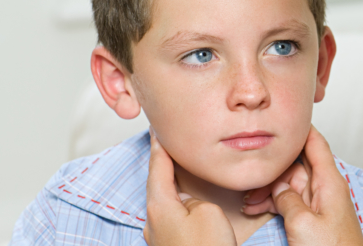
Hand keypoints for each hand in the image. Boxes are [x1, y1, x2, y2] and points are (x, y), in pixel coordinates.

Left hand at [143, 129, 236, 245]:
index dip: (160, 145)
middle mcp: (155, 221)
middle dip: (166, 165)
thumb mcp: (207, 212)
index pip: (158, 166)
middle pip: (159, 184)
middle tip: (172, 146)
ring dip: (177, 188)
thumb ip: (197, 199)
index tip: (157, 128)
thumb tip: (191, 203)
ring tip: (187, 174)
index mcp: (160, 206)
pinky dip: (185, 206)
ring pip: (169, 203)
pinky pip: (178, 218)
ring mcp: (162, 237)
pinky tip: (195, 206)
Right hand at [242, 126, 362, 245]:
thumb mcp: (303, 223)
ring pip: (290, 184)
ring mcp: (319, 204)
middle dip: (272, 167)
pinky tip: (255, 208)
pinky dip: (273, 202)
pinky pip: (290, 202)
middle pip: (297, 163)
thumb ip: (288, 198)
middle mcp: (326, 188)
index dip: (300, 128)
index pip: (316, 143)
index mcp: (330, 182)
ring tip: (248, 200)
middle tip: (251, 174)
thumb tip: (278, 186)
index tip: (281, 116)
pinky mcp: (313, 218)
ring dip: (268, 189)